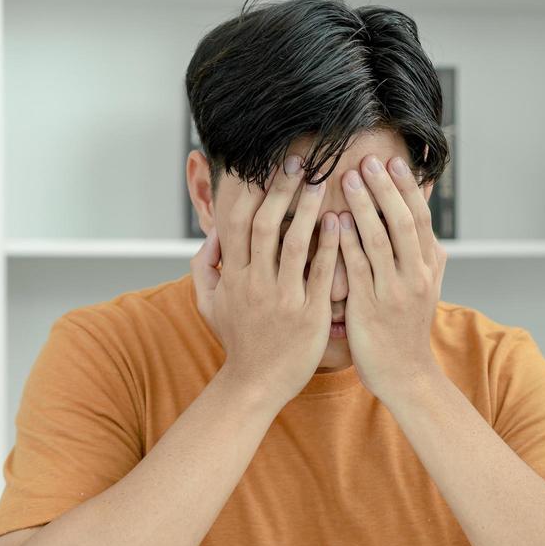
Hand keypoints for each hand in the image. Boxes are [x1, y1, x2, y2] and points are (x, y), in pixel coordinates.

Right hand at [190, 156, 339, 407]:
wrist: (255, 384)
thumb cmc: (237, 341)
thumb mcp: (208, 303)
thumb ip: (205, 266)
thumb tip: (212, 233)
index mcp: (232, 277)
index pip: (236, 222)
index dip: (249, 190)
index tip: (264, 165)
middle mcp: (255, 284)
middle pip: (265, 225)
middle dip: (281, 189)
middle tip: (300, 161)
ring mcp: (283, 299)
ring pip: (294, 244)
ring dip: (308, 209)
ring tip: (322, 181)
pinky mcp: (309, 315)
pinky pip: (321, 274)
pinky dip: (330, 245)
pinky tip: (339, 221)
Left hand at [336, 153, 447, 403]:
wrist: (405, 374)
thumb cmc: (407, 327)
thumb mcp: (426, 285)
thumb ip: (423, 248)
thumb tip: (427, 210)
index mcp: (428, 266)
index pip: (420, 218)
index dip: (407, 189)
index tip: (393, 163)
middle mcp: (416, 276)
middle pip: (402, 222)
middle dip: (385, 189)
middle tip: (368, 161)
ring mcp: (394, 291)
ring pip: (380, 240)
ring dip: (364, 206)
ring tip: (349, 179)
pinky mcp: (370, 307)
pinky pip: (358, 268)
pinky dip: (347, 242)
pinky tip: (333, 221)